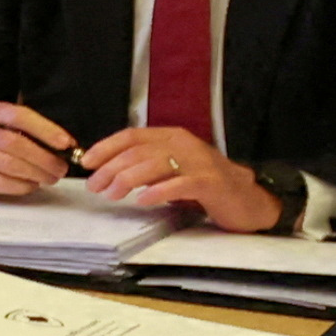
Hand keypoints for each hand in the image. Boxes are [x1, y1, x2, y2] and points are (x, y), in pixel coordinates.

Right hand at [0, 103, 75, 199]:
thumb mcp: (8, 127)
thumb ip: (34, 132)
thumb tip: (67, 147)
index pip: (18, 116)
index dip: (44, 129)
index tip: (66, 143)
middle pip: (13, 143)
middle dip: (44, 158)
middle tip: (61, 168)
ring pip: (8, 164)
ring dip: (36, 173)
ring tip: (50, 178)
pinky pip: (0, 182)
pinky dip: (21, 186)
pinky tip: (32, 185)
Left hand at [78, 126, 272, 228]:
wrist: (248, 199)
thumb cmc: (206, 185)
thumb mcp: (173, 169)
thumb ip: (147, 166)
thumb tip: (109, 171)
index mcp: (173, 137)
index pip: (132, 135)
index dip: (106, 147)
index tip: (86, 162)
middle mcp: (185, 144)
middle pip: (139, 151)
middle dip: (110, 168)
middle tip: (95, 186)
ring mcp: (199, 163)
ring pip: (155, 165)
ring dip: (128, 180)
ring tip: (112, 194)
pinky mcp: (211, 183)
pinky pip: (181, 184)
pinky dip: (159, 191)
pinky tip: (143, 200)